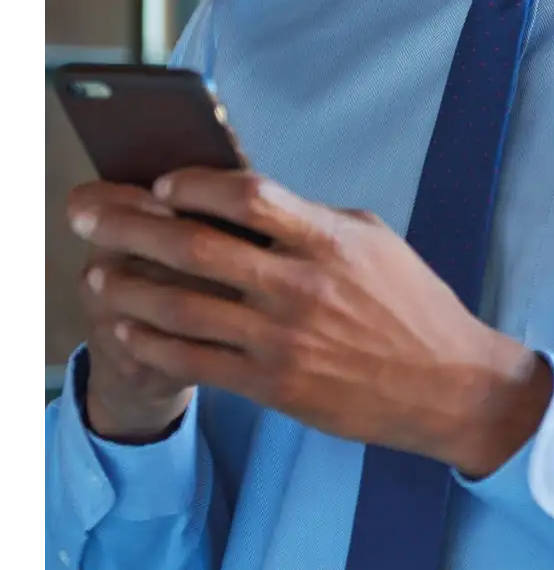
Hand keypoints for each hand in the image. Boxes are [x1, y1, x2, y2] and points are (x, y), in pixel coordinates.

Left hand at [67, 170, 553, 475]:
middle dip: (131, 227)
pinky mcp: (276, 386)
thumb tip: (244, 198)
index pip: (246, 195)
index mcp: (328, 240)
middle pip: (195, 247)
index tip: (162, 183)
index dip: (194, 184)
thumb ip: (309, 220)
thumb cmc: (411, 305)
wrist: (449, 385)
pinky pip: (196, 362)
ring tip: (100, 275)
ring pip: (183, 307)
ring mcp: (285, 339)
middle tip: (88, 216)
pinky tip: (130, 330)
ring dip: (130, 288)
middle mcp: (301, 287)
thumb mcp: (371, 241)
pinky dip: (154, 343)